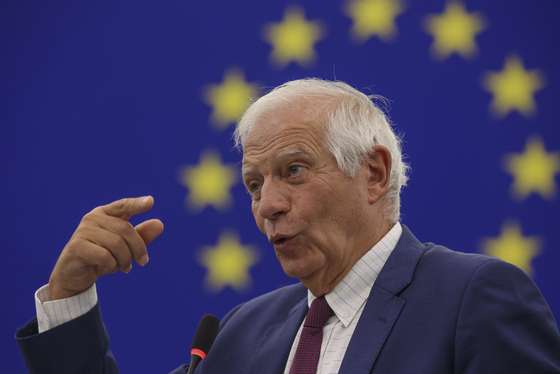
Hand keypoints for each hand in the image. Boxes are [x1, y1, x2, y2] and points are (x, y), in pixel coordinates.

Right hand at [48, 196, 163, 299]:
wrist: (75, 277)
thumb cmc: (102, 258)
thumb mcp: (125, 248)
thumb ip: (141, 236)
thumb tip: (159, 224)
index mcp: (104, 213)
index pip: (123, 205)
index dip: (137, 204)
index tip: (151, 202)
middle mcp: (92, 218)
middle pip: (125, 230)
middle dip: (138, 248)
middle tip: (142, 262)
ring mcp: (83, 231)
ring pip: (116, 244)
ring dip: (125, 260)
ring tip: (124, 267)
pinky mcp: (76, 247)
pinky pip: (105, 256)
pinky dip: (112, 265)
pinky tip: (109, 268)